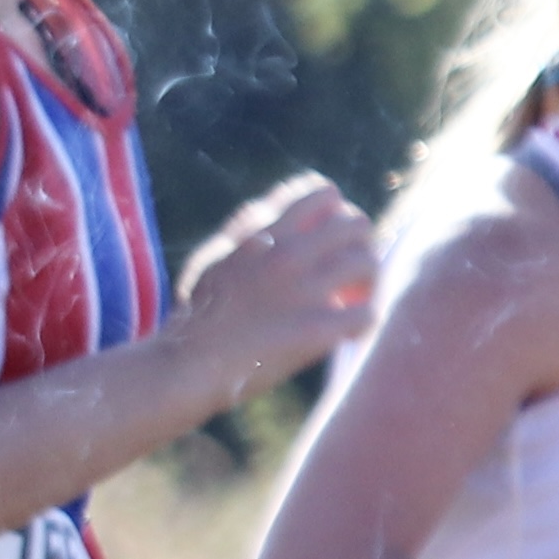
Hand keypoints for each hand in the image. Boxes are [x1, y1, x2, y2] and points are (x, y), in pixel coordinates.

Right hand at [179, 175, 378, 397]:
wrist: (189, 364)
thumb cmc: (201, 314)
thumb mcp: (216, 256)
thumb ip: (245, 228)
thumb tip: (272, 206)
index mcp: (263, 233)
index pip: (324, 195)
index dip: (338, 214)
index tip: (331, 240)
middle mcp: (286, 254)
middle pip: (356, 224)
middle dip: (359, 246)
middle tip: (349, 274)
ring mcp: (303, 291)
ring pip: (367, 263)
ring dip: (367, 284)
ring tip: (352, 303)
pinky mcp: (317, 329)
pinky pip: (368, 313)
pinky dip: (363, 324)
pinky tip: (347, 334)